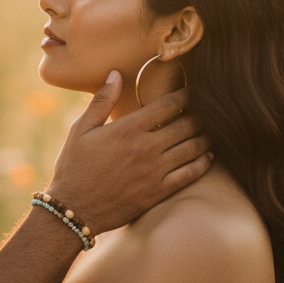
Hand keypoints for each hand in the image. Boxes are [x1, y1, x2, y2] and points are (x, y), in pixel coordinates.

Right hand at [46, 73, 211, 233]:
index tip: (194, 90)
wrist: (73, 208)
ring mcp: (154, 172)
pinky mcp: (157, 192)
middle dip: (200, 115)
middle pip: (186, 125)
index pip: (168, 105)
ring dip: (205, 137)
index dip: (186, 95)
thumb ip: (101, 101)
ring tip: (211, 130)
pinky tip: (208, 156)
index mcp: (127, 129)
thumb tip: (116, 74)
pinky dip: (203, 163)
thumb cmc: (73, 167)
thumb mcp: (80, 130)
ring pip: (192, 148)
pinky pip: (190, 174)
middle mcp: (145, 148)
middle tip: (209, 110)